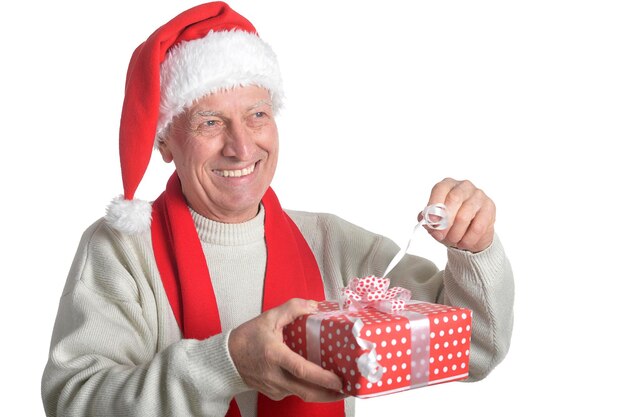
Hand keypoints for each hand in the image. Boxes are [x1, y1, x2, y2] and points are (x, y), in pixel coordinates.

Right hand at [228, 298, 344, 401]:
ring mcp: (274, 388)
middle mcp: (275, 376)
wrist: (226, 359)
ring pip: (302, 395)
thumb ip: (292, 308)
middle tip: (348, 388)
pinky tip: (318, 383)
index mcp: (274, 356)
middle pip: (307, 392)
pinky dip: (308, 389)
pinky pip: (295, 393)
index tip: (339, 380)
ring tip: (339, 387)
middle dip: (330, 394)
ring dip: (322, 393)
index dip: (322, 377)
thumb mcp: (269, 317)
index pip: (301, 370)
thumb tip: (314, 306)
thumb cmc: (247, 338)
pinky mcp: (274, 394)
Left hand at [425, 178, 494, 252]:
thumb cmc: (449, 224)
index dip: (434, 205)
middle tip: (440, 236)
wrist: (469, 235)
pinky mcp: (490, 207)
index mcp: (447, 185)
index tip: (432, 221)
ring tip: (452, 240)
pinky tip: (464, 243)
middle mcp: (464, 186)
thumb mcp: (435, 222)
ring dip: (455, 233)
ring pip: (464, 215)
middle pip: (454, 199)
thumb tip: (428, 221)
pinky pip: (478, 227)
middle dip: (444, 222)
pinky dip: (468, 239)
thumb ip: (429, 220)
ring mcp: (478, 195)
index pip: (440, 189)